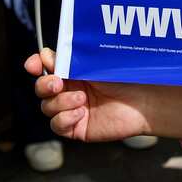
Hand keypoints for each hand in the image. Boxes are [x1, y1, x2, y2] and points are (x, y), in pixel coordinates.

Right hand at [26, 48, 181, 141]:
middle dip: (45, 84)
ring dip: (61, 102)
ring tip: (82, 98)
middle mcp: (71, 89)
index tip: (35, 63)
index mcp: (74, 71)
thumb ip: (72, 58)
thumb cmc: (128, 76)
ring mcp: (73, 109)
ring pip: (47, 107)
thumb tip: (45, 53)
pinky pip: (57, 125)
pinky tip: (82, 112)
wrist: (146, 99)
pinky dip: (65, 118)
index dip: (36, 64)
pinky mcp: (78, 128)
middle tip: (58, 82)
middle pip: (42, 88)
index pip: (46, 67)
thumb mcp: (97, 62)